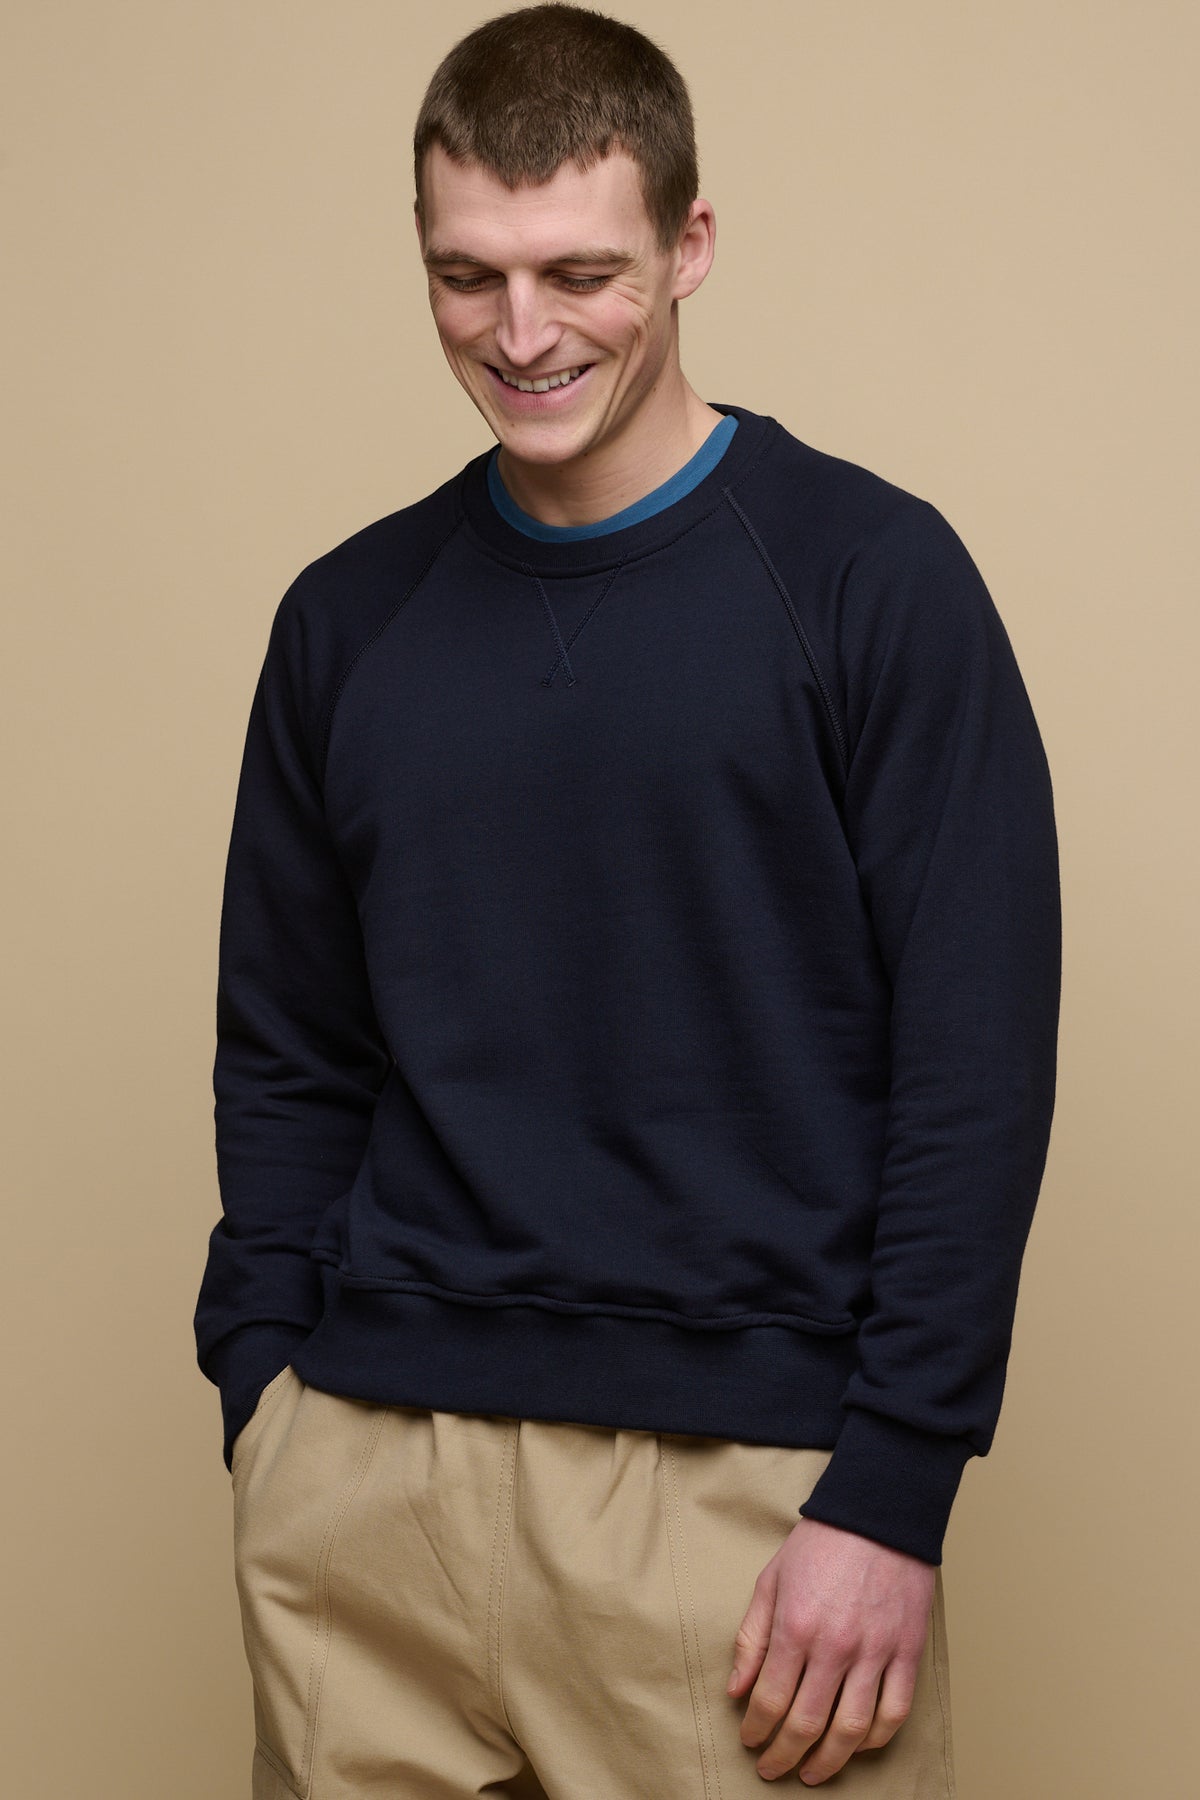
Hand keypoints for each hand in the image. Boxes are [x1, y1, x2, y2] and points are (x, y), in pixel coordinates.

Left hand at [727, 1515, 934, 1784]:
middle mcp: (835, 1646)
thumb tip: (736, 1689)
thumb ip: (752, 1637)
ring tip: (812, 1774)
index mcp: (796, 1626)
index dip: (756, 1729)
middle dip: (784, 1755)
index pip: (770, 1699)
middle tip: (772, 1770)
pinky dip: (876, 1740)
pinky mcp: (907, 1651)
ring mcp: (875, 1652)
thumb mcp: (771, 1580)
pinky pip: (894, 1712)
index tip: (749, 1741)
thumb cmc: (821, 1544)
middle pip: (807, 1724)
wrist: (878, 1513)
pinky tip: (858, 1746)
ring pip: (852, 1730)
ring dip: (829, 1761)